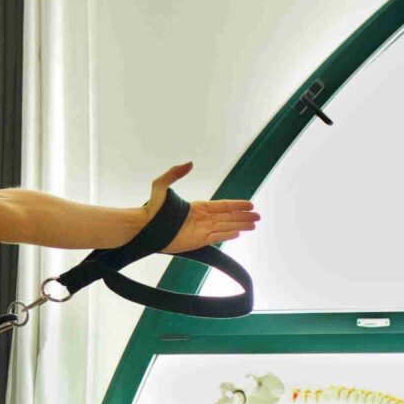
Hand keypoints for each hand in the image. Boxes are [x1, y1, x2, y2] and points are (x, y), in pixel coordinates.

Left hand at [143, 162, 258, 254]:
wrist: (145, 227)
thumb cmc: (152, 208)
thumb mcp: (161, 185)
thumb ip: (174, 173)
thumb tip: (189, 163)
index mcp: (198, 206)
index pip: (223, 205)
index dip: (237, 205)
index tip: (250, 204)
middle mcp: (202, 218)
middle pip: (228, 217)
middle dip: (243, 216)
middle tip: (258, 217)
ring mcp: (200, 230)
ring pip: (225, 227)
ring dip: (240, 226)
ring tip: (254, 226)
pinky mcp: (197, 241)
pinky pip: (216, 238)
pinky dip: (227, 235)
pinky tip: (238, 233)